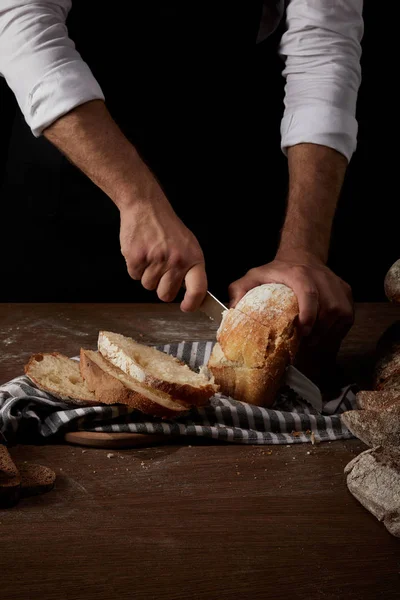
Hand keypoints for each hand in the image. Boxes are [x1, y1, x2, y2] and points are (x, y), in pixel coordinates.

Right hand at [119, 197, 206, 311]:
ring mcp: (156, 260)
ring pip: (148, 286)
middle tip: (161, 272)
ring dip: (147, 275)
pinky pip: (134, 276)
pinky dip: (135, 267)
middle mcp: (176, 261)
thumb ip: (190, 269)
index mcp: (193, 258)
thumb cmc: (167, 227)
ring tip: (151, 255)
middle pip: (166, 295)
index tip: (186, 307)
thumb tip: (192, 295)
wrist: (146, 207)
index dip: (192, 303)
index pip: (198, 289)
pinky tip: (141, 251)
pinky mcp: (137, 257)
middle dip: (161, 288)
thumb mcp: (188, 245)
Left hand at [228, 250, 353, 367]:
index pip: (309, 293)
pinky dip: (338, 330)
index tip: (303, 331)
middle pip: (329, 308)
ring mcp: (337, 285)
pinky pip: (348, 316)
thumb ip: (240, 290)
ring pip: (341, 314)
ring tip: (313, 342)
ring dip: (328, 333)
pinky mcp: (346, 292)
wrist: (302, 255)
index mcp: (299, 274)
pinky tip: (325, 336)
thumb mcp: (255, 275)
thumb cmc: (277, 271)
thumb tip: (232, 311)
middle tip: (305, 344)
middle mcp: (321, 277)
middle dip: (318, 331)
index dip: (309, 314)